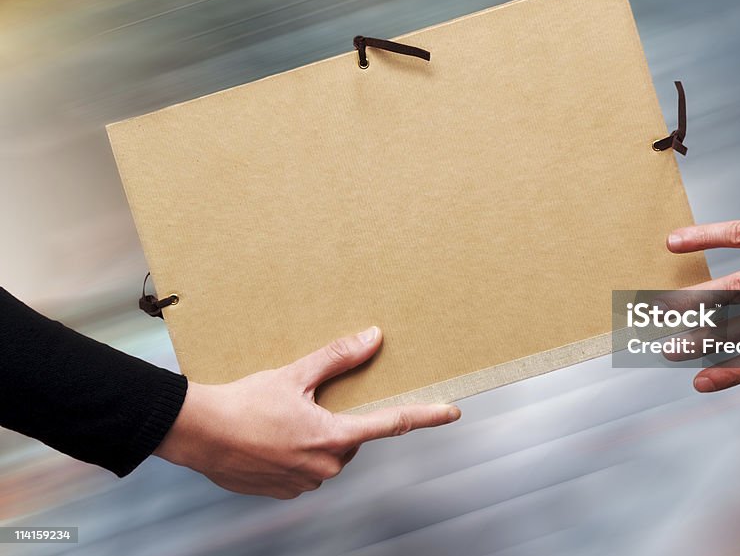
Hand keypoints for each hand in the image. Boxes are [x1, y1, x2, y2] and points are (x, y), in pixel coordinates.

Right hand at [154, 326, 459, 498]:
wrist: (197, 432)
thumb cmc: (243, 404)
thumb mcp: (296, 374)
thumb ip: (339, 358)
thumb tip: (373, 338)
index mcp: (334, 437)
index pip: (393, 424)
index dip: (427, 416)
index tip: (452, 412)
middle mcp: (324, 466)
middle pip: (352, 438)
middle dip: (338, 418)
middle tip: (307, 402)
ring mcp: (303, 483)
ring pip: (327, 454)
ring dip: (315, 436)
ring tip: (280, 418)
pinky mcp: (283, 491)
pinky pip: (303, 469)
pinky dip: (294, 452)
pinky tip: (271, 437)